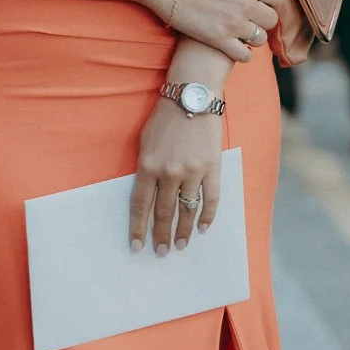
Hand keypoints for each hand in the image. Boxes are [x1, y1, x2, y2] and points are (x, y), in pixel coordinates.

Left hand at [128, 99, 223, 256]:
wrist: (192, 96)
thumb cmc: (164, 118)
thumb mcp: (144, 142)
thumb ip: (144, 169)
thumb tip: (145, 197)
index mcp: (148, 165)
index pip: (140, 205)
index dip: (138, 228)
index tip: (137, 246)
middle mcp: (169, 172)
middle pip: (164, 212)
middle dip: (161, 235)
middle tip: (161, 253)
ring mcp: (193, 171)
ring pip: (187, 210)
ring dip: (183, 231)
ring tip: (180, 246)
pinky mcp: (212, 167)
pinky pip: (211, 198)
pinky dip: (208, 216)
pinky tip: (203, 229)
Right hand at [157, 0, 286, 62]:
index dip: (271, 0)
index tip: (260, 0)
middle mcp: (246, 4)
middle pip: (271, 19)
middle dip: (263, 18)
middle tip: (250, 16)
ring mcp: (233, 24)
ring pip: (259, 38)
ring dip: (254, 36)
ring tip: (242, 31)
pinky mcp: (218, 39)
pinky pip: (244, 55)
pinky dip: (244, 54)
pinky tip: (235, 46)